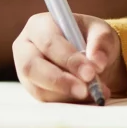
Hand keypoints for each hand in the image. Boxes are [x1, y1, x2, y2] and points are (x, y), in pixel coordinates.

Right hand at [11, 13, 126, 102]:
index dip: (68, 58)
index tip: (90, 72)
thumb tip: (97, 62)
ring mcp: (25, 72)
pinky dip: (67, 102)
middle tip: (86, 90)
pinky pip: (46, 101)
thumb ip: (101, 42)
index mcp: (39, 25)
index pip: (49, 42)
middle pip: (32, 67)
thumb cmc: (91, 39)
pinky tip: (85, 97)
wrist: (90, 57)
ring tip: (93, 93)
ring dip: (67, 94)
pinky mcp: (33, 90)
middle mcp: (25, 48)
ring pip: (39, 88)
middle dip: (61, 81)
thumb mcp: (101, 32)